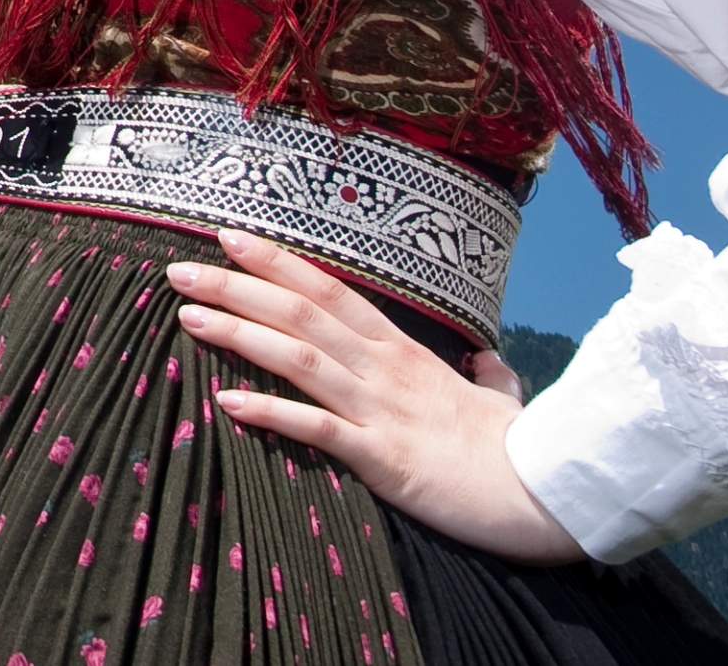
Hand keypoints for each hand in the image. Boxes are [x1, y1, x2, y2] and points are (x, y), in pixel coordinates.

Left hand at [166, 227, 586, 565]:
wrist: (548, 492)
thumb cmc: (520, 448)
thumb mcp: (500, 400)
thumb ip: (487, 377)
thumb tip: (488, 361)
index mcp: (404, 352)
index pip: (331, 290)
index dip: (278, 262)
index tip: (229, 236)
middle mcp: (385, 369)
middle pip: (301, 311)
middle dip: (236, 286)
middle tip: (179, 268)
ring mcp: (381, 410)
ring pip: (299, 357)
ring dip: (239, 333)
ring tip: (188, 316)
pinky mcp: (383, 457)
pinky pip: (318, 430)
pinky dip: (271, 413)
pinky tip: (228, 403)